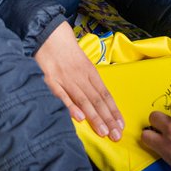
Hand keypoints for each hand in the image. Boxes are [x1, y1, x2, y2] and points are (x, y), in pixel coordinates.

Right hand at [34, 22, 123, 139]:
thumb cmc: (67, 51)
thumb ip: (90, 81)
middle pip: (97, 100)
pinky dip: (71, 106)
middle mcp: (81, 77)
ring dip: (94, 117)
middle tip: (116, 136)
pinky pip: (62, 96)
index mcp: (90, 73)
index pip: (105, 95)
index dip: (113, 111)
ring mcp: (66, 79)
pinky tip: (79, 118)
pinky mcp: (51, 81)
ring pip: (83, 100)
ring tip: (104, 131)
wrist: (50, 35)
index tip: (121, 125)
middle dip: (108, 119)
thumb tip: (101, 101)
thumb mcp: (83, 63)